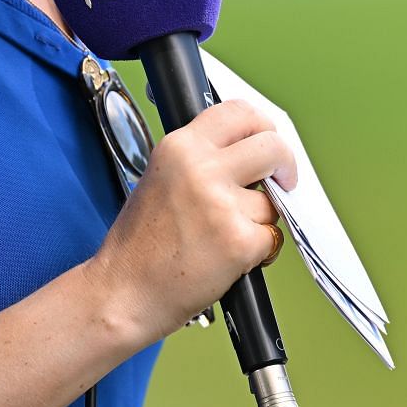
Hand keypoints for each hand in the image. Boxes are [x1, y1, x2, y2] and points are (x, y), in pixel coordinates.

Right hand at [88, 98, 296, 339]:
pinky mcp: (238, 241)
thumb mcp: (161, 178)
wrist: (122, 293)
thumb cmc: (139, 246)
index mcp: (179, 147)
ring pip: (271, 202)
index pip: (239, 112)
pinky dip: (258, 251)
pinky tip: (227, 258)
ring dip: (260, 220)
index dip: (263, 126)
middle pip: (271, 146)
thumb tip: (252, 154)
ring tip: (223, 237)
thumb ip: (202, 159)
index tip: (270, 141)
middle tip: (282, 180)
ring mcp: (221, 204)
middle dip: (284, 165)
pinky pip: (271, 237)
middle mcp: (200, 168)